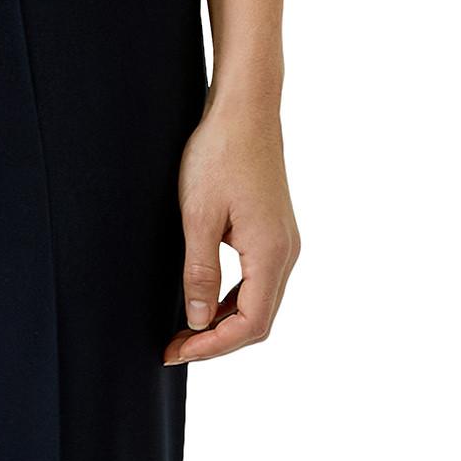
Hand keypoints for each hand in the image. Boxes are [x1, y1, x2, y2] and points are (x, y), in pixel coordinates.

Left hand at [162, 95, 299, 364]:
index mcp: (271, 253)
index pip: (251, 324)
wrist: (245, 109)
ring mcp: (284, 240)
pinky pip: (258, 278)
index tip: (176, 352)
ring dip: (224, 319)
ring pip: (260, 300)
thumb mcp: (198, 215)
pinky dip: (232, 296)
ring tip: (184, 328)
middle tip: (174, 347)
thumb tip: (197, 320)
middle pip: (259, 319)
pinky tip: (204, 296)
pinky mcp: (275, 229)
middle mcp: (286, 252)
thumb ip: (199, 271)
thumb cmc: (219, 154)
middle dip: (217, 339)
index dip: (213, 346)